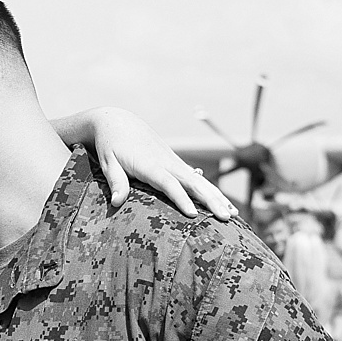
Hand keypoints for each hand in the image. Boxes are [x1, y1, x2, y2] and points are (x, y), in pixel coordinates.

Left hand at [86, 106, 237, 218]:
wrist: (119, 122)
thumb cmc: (110, 145)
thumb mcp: (108, 163)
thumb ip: (116, 182)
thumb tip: (116, 203)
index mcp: (149, 164)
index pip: (168, 183)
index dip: (181, 198)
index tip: (193, 214)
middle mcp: (166, 162)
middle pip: (193, 183)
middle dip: (210, 200)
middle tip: (225, 218)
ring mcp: (174, 162)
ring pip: (200, 181)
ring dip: (217, 197)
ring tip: (233, 214)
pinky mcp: (176, 164)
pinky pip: (197, 180)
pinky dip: (212, 192)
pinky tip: (224, 204)